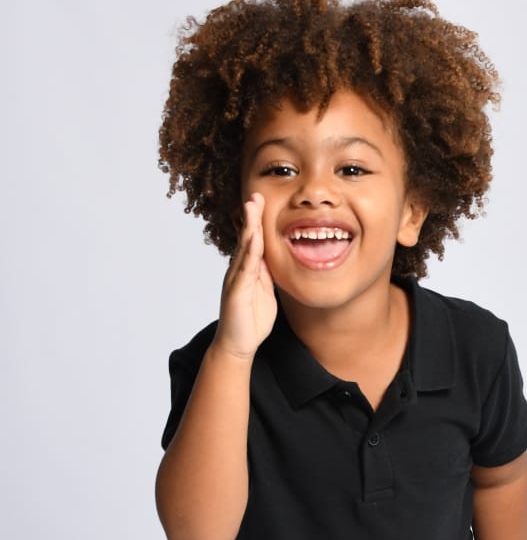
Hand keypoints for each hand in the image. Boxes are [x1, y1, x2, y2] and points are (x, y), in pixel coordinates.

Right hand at [215, 193, 276, 360]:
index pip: (253, 241)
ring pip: (244, 249)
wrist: (238, 345)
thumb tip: (277, 260)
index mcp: (249, 270)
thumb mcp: (266, 293)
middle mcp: (240, 271)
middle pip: (246, 238)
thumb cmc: (252, 321)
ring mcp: (236, 280)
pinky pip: (244, 269)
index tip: (261, 201)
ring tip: (251, 207)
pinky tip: (253, 239)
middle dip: (251, 216)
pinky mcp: (236, 292)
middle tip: (255, 194)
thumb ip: (269, 276)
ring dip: (249, 227)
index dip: (257, 221)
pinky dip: (249, 253)